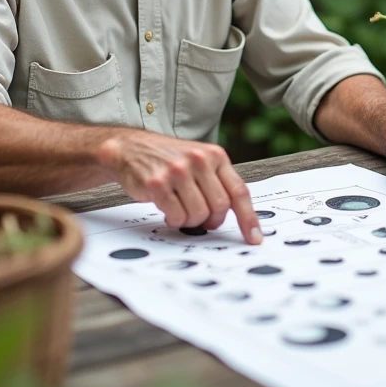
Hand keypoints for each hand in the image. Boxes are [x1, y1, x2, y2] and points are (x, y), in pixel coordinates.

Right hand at [99, 132, 262, 244]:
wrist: (131, 148)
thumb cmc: (168, 159)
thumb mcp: (199, 161)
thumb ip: (218, 183)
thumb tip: (238, 218)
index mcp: (215, 155)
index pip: (239, 191)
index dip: (249, 218)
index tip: (254, 238)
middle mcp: (199, 160)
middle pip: (220, 207)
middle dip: (211, 220)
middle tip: (201, 219)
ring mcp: (178, 171)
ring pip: (199, 214)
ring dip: (190, 221)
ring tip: (180, 209)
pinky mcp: (158, 183)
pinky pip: (177, 216)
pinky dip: (174, 220)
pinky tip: (168, 209)